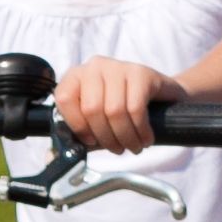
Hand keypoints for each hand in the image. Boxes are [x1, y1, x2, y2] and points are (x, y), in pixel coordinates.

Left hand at [57, 58, 178, 151]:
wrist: (163, 97)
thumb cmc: (125, 110)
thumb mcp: (98, 120)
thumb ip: (80, 133)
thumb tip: (58, 155)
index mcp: (76, 76)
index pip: (64, 99)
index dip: (77, 126)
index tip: (91, 142)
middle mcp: (94, 66)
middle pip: (92, 109)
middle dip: (106, 137)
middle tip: (119, 149)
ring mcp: (118, 66)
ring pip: (114, 110)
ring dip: (126, 137)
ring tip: (134, 146)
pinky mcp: (141, 73)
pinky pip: (136, 108)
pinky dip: (141, 130)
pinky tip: (146, 138)